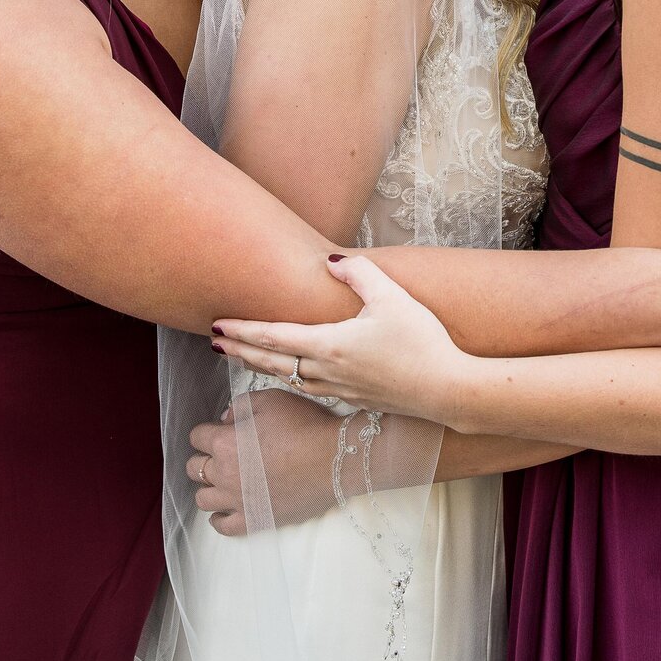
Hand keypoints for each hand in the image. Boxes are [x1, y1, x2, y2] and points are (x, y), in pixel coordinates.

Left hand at [187, 387, 362, 534]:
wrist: (332, 459)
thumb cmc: (303, 425)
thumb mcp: (271, 400)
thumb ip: (241, 406)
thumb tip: (226, 419)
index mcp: (225, 442)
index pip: (197, 437)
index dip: (207, 430)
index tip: (219, 430)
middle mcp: (224, 474)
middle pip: (194, 468)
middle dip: (203, 457)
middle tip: (220, 453)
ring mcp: (237, 500)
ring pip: (203, 499)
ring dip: (208, 487)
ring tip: (223, 480)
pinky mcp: (254, 520)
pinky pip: (223, 526)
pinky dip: (218, 518)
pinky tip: (224, 509)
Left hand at [212, 257, 466, 425]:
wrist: (447, 391)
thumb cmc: (422, 343)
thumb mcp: (392, 298)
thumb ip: (359, 274)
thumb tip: (331, 260)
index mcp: (330, 346)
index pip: (274, 337)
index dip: (243, 330)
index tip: (217, 325)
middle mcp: (326, 372)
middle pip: (271, 361)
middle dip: (240, 351)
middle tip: (213, 343)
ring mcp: (339, 390)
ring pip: (287, 377)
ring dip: (260, 366)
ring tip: (241, 358)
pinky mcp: (354, 399)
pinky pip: (307, 387)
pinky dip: (287, 378)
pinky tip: (290, 374)